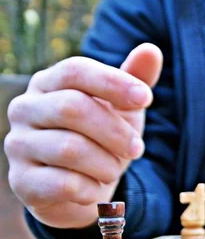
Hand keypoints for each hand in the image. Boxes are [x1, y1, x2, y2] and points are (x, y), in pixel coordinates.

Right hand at [5, 44, 162, 228]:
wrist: (79, 188)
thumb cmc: (102, 137)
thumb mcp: (123, 107)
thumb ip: (135, 79)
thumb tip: (152, 50)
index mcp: (49, 82)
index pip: (76, 69)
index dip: (113, 82)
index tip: (146, 98)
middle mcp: (25, 108)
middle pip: (72, 108)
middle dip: (116, 131)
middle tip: (138, 149)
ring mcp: (18, 145)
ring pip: (69, 149)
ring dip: (107, 163)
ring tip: (115, 170)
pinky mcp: (21, 181)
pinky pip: (63, 184)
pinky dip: (92, 188)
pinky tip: (97, 188)